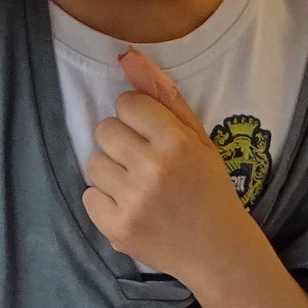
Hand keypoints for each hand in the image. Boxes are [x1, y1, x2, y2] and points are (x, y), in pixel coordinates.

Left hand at [82, 49, 249, 285]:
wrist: (219, 252)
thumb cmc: (209, 188)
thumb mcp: (198, 138)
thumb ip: (162, 94)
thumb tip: (125, 54)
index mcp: (177, 142)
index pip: (127, 104)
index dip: (138, 118)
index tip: (153, 137)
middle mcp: (154, 169)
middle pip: (104, 130)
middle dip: (122, 144)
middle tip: (145, 165)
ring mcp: (134, 201)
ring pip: (93, 163)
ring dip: (112, 172)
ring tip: (138, 187)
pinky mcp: (118, 228)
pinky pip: (88, 197)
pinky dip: (105, 203)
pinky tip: (131, 208)